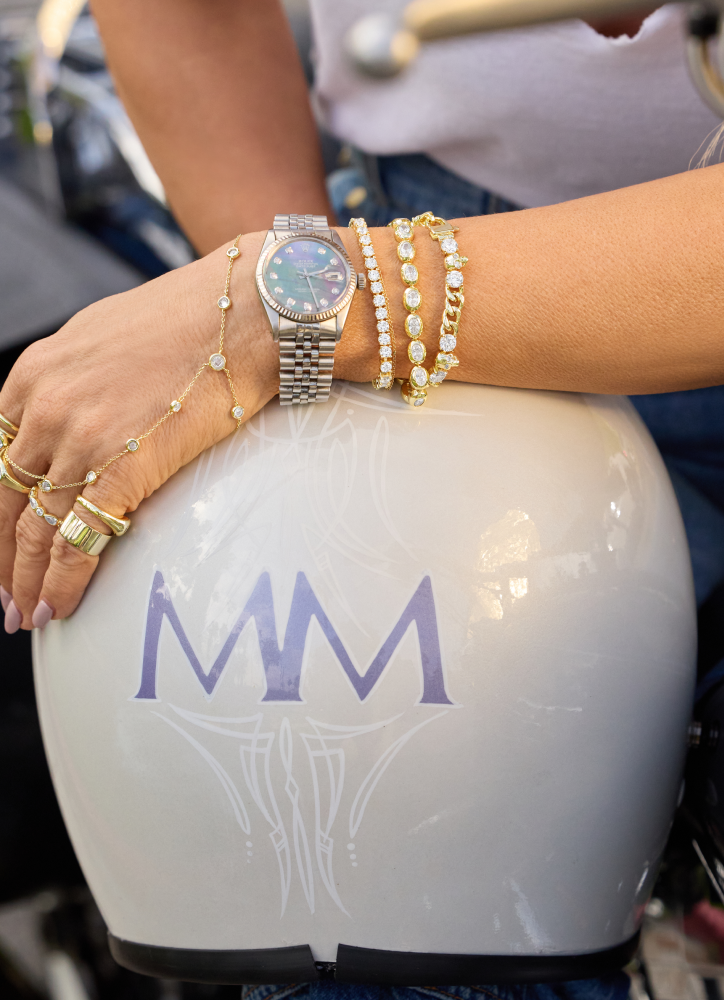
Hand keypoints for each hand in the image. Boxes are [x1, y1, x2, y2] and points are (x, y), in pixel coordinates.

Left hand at [0, 236, 277, 630]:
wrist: (245, 313)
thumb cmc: (193, 317)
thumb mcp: (104, 336)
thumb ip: (74, 380)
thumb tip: (78, 415)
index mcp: (34, 374)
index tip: (1, 544)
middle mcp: (43, 407)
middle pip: (4, 500)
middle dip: (1, 558)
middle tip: (5, 598)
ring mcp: (78, 438)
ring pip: (35, 528)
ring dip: (28, 581)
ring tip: (28, 617)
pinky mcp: (119, 467)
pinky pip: (77, 541)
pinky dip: (63, 583)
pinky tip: (60, 609)